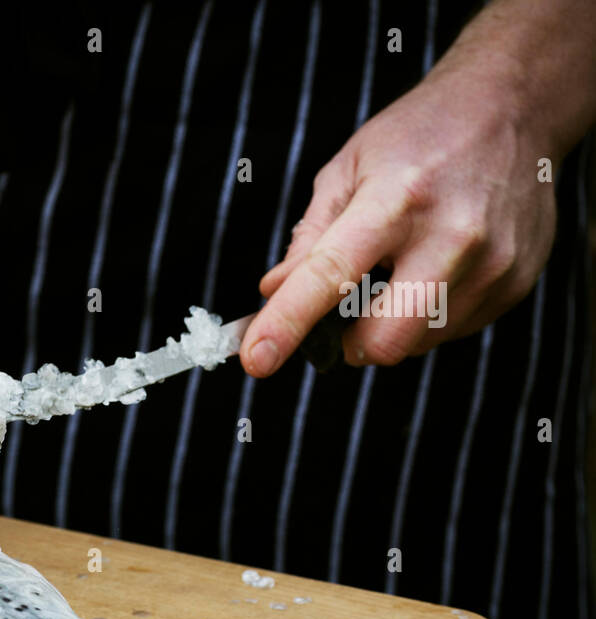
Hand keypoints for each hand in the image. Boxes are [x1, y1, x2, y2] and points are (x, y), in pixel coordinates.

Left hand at [242, 54, 558, 375]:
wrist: (512, 105)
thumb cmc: (418, 136)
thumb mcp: (347, 169)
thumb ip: (309, 238)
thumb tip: (273, 293)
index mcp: (395, 200)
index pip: (331, 277)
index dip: (287, 323)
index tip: (256, 359)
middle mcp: (452, 236)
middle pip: (384, 341)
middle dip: (347, 344)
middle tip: (338, 316)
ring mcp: (493, 263)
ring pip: (416, 344)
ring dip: (388, 327)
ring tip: (395, 272)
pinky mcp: (516, 283)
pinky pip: (451, 332)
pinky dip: (426, 318)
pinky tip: (431, 271)